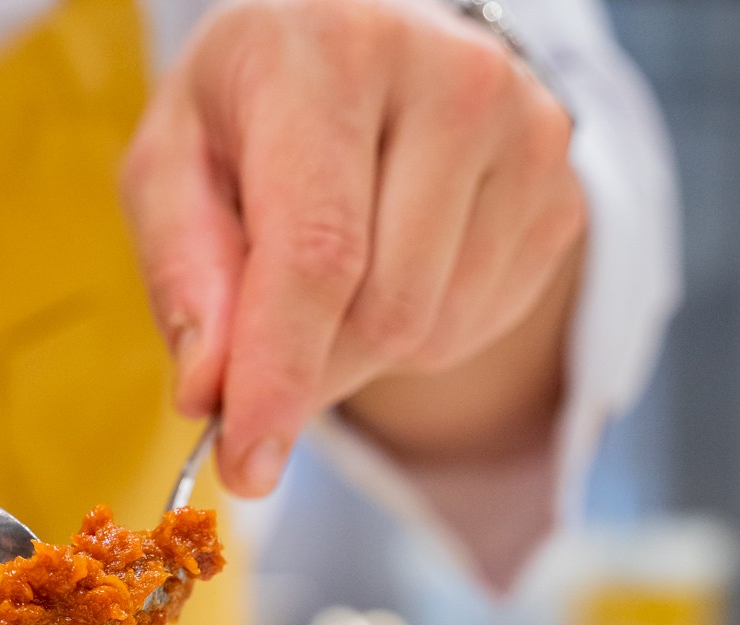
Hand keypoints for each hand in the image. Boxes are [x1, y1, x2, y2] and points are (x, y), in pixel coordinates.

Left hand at [123, 0, 587, 495]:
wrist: (365, 39)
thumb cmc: (253, 106)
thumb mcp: (175, 160)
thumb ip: (181, 272)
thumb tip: (207, 392)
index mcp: (335, 54)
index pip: (319, 252)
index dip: (281, 373)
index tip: (249, 467)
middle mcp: (452, 79)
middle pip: (382, 311)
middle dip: (308, 365)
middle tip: (262, 337)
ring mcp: (528, 134)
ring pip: (433, 332)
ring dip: (359, 348)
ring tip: (332, 267)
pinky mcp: (564, 193)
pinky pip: (475, 329)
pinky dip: (415, 332)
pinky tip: (391, 259)